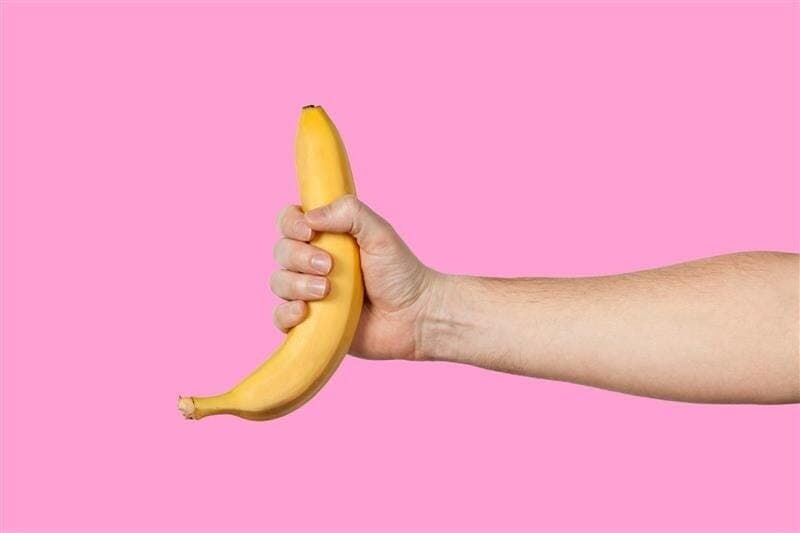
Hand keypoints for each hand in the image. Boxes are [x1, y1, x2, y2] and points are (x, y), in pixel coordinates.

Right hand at [271, 195, 439, 359]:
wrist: (414, 316)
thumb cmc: (400, 273)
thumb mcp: (379, 234)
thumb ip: (350, 213)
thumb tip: (310, 216)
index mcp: (327, 238)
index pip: (290, 222)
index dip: (291, 224)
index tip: (309, 232)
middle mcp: (312, 264)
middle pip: (282, 251)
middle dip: (299, 257)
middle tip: (329, 266)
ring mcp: (310, 294)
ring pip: (279, 283)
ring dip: (297, 285)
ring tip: (327, 291)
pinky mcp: (310, 323)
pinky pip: (280, 317)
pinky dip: (286, 314)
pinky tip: (305, 312)